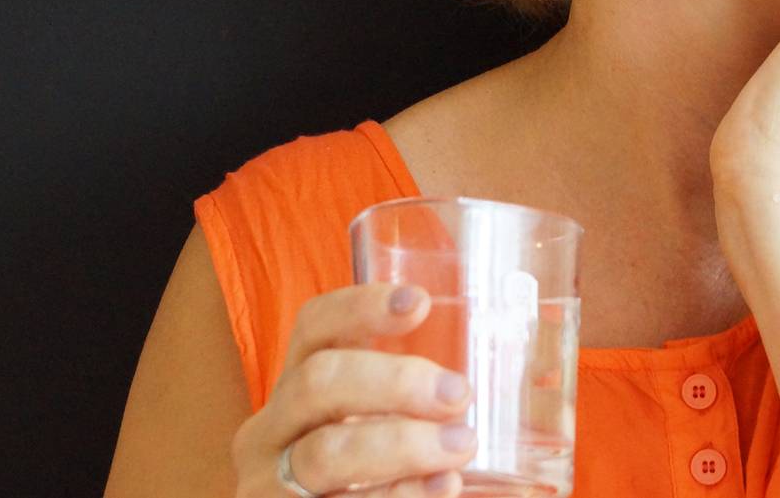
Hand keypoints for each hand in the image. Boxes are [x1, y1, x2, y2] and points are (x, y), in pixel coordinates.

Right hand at [230, 282, 477, 497]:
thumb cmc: (363, 480)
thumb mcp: (371, 432)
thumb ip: (414, 405)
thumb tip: (509, 376)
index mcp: (295, 389)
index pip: (313, 327)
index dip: (360, 306)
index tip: (420, 302)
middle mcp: (270, 431)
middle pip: (317, 382)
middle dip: (393, 382)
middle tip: (457, 393)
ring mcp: (269, 484)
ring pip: (325, 452)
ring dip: (400, 445)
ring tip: (461, 446)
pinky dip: (396, 497)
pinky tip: (440, 489)